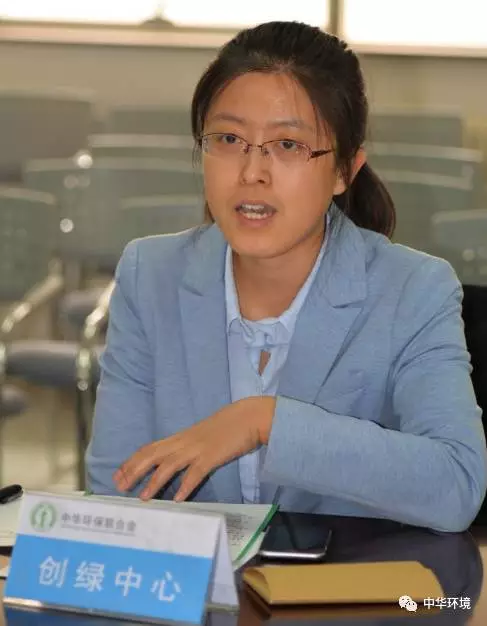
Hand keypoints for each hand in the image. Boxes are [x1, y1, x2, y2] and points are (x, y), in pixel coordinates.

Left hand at [113, 395, 275, 501]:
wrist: (249, 416)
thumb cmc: (227, 426)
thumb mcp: (201, 436)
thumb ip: (188, 447)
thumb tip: (176, 462)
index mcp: (180, 437)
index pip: (149, 448)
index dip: (132, 461)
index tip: (117, 474)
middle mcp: (184, 442)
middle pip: (152, 455)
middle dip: (134, 470)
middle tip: (119, 486)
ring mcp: (197, 449)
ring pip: (169, 464)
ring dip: (154, 481)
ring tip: (142, 497)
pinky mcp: (212, 456)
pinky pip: (195, 473)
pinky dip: (185, 485)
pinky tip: (177, 499)